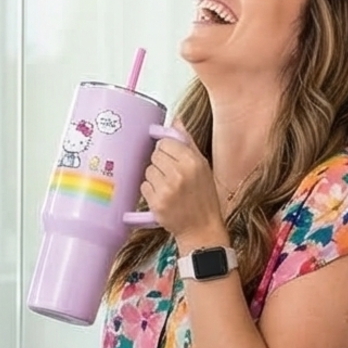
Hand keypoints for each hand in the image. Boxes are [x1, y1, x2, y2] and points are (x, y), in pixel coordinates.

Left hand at [141, 123, 226, 253]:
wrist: (202, 228)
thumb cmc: (203, 196)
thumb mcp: (202, 166)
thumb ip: (187, 142)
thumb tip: (176, 120)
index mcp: (193, 162)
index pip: (166, 142)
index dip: (166, 149)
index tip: (171, 156)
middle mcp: (180, 174)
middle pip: (155, 155)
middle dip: (160, 163)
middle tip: (171, 174)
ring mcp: (167, 189)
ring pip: (148, 170)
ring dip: (155, 177)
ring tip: (168, 187)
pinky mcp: (156, 202)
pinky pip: (144, 186)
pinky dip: (150, 190)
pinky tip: (163, 196)